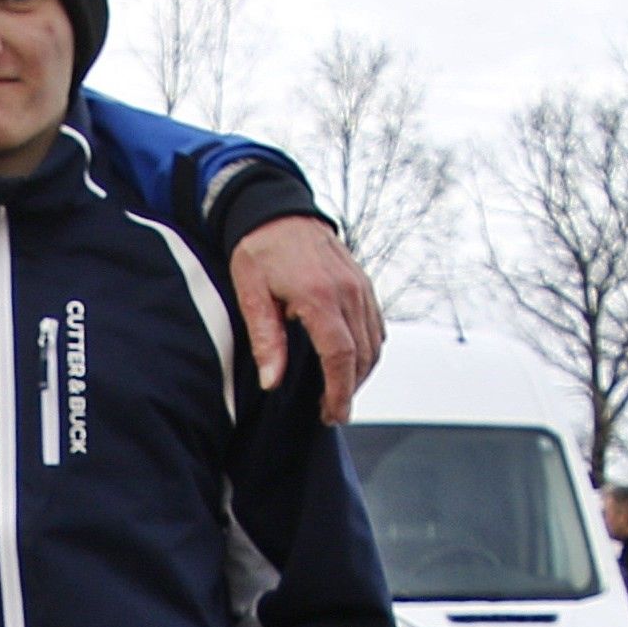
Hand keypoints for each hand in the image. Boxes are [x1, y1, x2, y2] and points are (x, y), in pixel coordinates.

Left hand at [228, 215, 382, 423]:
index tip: (333, 413)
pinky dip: (368, 350)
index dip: (340, 390)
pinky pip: (376, 325)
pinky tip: (350, 364)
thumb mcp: (251, 295)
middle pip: (362, 354)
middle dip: (351, 389)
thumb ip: (266, 339)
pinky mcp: (364, 284)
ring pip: (374, 342)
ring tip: (340, 394)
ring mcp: (361, 287)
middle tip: (332, 413)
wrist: (278, 213)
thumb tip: (272, 380)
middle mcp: (349, 292)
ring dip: (361, 373)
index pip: (340, 355)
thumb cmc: (260, 250)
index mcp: (320, 296)